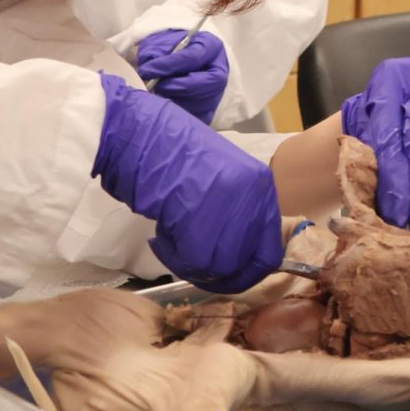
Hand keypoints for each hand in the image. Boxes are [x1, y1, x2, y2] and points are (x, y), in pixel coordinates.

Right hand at [92, 72, 282, 292]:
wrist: (140, 134)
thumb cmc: (174, 153)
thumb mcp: (221, 179)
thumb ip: (235, 215)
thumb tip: (234, 260)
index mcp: (262, 188)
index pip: (269, 253)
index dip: (245, 273)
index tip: (223, 276)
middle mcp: (253, 197)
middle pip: (244, 265)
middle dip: (215, 275)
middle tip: (189, 263)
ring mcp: (228, 206)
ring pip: (218, 266)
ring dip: (189, 264)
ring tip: (168, 239)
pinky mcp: (200, 216)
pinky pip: (192, 261)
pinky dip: (172, 256)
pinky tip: (160, 236)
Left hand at [136, 29, 227, 124]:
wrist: (175, 62)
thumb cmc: (169, 49)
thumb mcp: (161, 42)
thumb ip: (157, 51)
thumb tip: (149, 67)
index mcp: (211, 46)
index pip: (194, 57)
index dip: (169, 65)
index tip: (147, 70)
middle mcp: (220, 69)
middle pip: (207, 83)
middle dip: (178, 86)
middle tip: (156, 86)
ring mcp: (217, 92)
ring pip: (203, 102)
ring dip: (177, 101)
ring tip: (157, 95)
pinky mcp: (209, 110)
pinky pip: (198, 117)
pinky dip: (180, 115)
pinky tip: (164, 108)